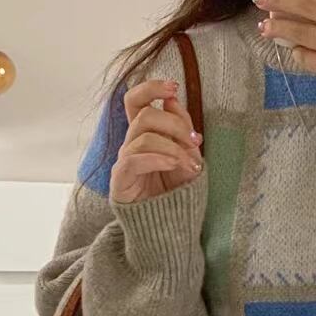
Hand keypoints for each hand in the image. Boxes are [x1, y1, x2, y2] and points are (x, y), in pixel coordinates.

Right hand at [109, 78, 203, 203]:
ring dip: (172, 146)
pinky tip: (174, 165)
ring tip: (190, 164)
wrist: (166, 228)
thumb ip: (181, 131)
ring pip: (143, 136)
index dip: (151, 89)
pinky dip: (158, 158)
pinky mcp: (120, 179)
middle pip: (144, 115)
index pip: (136, 101)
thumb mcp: (186, 158)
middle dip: (174, 124)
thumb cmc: (175, 193)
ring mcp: (124, 161)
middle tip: (194, 142)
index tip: (174, 87)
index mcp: (144, 135)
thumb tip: (173, 100)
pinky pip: (134, 158)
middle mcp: (131, 144)